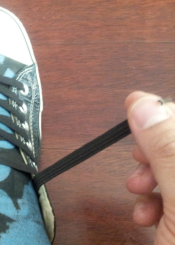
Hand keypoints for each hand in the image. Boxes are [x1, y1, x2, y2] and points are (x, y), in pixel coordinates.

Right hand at [125, 91, 174, 244]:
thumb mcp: (184, 203)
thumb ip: (167, 150)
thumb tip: (142, 101)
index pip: (184, 119)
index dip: (166, 113)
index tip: (135, 118)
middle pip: (184, 144)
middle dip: (159, 150)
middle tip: (135, 162)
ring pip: (181, 168)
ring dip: (156, 177)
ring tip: (137, 194)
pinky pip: (179, 192)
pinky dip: (161, 199)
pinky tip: (147, 215)